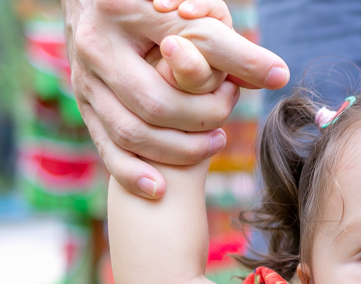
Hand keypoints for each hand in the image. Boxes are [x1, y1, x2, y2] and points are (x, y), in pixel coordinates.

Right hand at [62, 0, 289, 197]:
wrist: (94, 5)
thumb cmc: (158, 6)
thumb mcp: (191, 10)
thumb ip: (227, 42)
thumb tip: (275, 75)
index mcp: (124, 8)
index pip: (189, 44)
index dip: (233, 62)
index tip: (269, 77)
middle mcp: (97, 45)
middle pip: (156, 103)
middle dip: (201, 117)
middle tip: (230, 110)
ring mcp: (85, 78)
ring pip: (131, 132)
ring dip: (178, 148)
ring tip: (216, 141)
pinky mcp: (84, 104)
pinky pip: (106, 147)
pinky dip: (132, 172)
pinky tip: (159, 188)